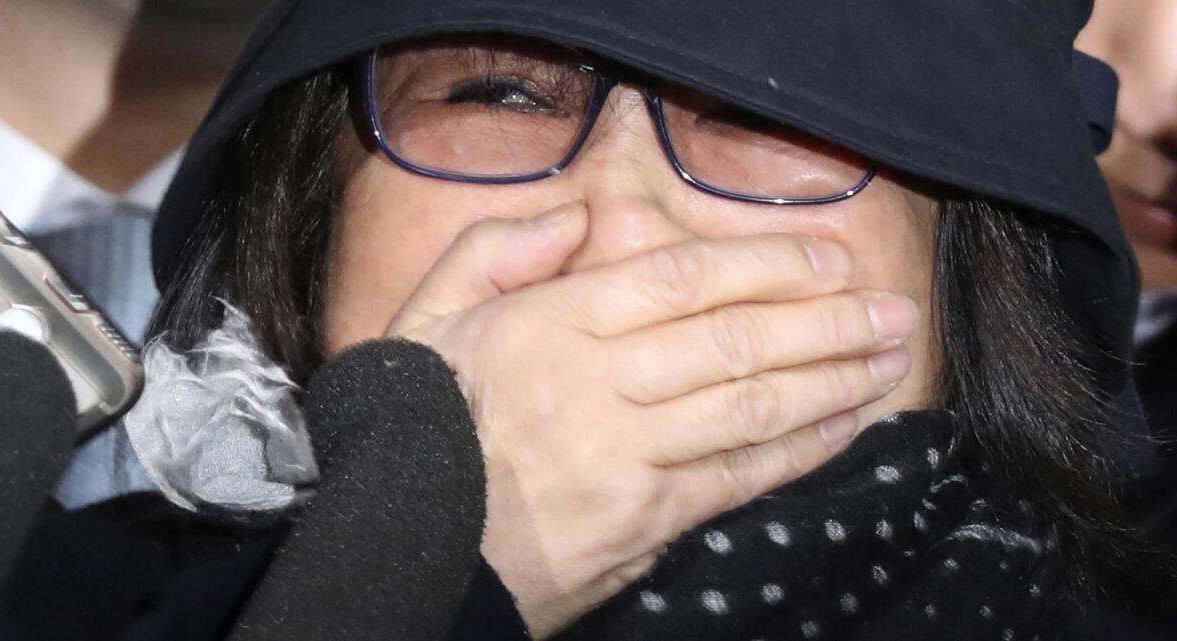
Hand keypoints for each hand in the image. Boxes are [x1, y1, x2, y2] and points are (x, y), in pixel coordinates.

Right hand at [385, 203, 916, 637]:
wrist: (398, 545)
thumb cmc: (417, 423)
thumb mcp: (425, 315)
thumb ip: (495, 250)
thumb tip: (579, 220)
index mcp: (549, 322)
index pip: (681, 279)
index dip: (767, 266)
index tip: (829, 261)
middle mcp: (598, 382)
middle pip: (734, 340)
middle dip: (826, 321)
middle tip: (892, 310)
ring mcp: (627, 456)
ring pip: (750, 406)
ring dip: (833, 380)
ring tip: (891, 357)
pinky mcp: (645, 521)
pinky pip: (737, 476)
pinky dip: (801, 448)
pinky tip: (845, 424)